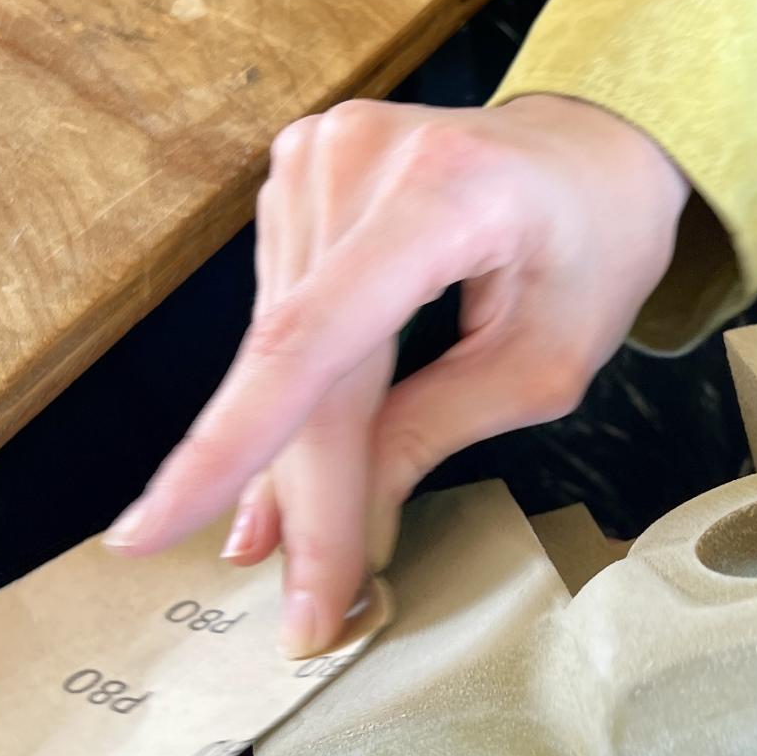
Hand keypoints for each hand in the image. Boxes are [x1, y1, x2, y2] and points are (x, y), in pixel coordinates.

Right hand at [105, 94, 689, 654]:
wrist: (591, 146)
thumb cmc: (596, 244)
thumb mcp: (547, 363)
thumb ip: (434, 430)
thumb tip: (347, 523)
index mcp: (444, 192)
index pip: (312, 340)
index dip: (238, 448)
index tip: (160, 531)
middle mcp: (358, 159)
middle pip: (297, 361)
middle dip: (296, 497)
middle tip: (298, 610)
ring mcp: (315, 158)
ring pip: (278, 349)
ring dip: (281, 462)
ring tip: (289, 560)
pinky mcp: (295, 177)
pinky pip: (280, 316)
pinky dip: (284, 401)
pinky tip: (277, 480)